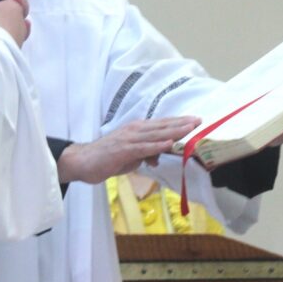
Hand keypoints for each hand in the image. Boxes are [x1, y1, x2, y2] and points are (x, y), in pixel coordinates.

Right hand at [57, 116, 201, 184]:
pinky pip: (144, 147)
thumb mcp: (131, 157)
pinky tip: (169, 144)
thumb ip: (145, 154)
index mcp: (137, 129)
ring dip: (174, 131)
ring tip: (190, 128)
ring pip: (156, 134)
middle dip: (182, 124)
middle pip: (162, 126)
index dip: (178, 122)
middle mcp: (135, 130)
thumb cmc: (107, 158)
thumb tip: (157, 157)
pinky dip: (157, 146)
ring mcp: (129, 139)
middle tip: (199, 120)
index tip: (194, 120)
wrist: (83, 161)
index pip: (161, 124)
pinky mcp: (123, 150)